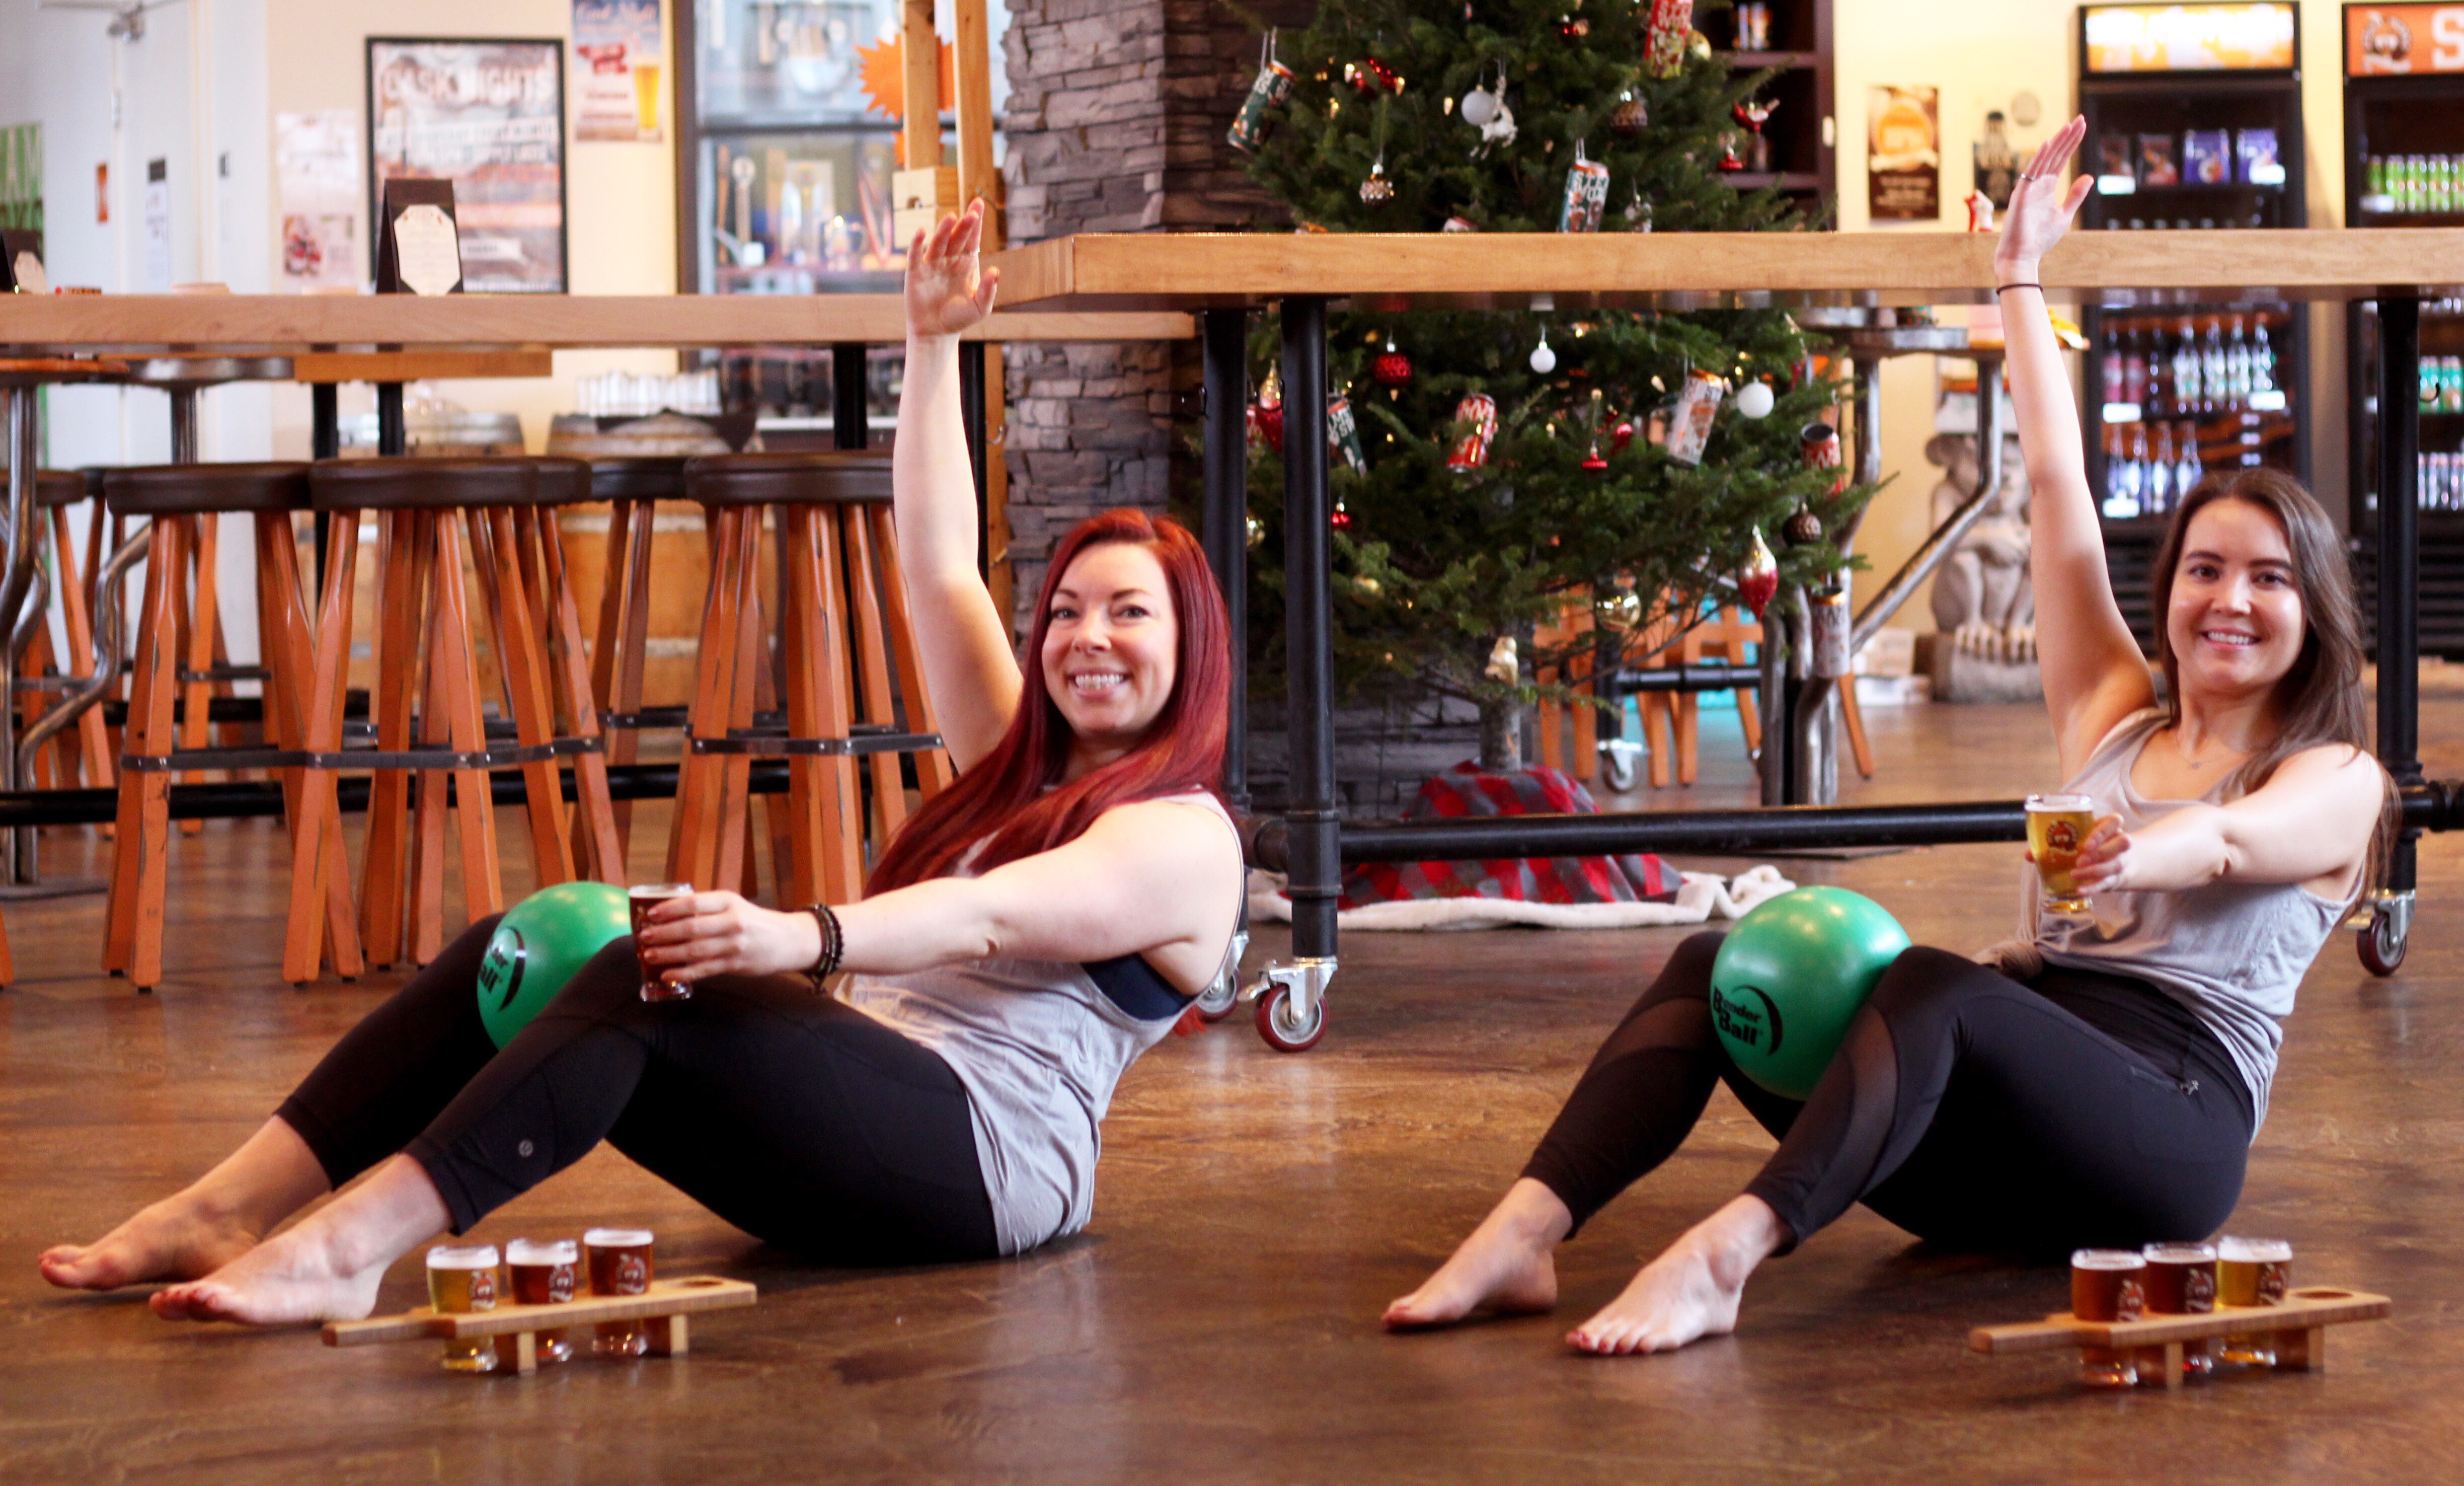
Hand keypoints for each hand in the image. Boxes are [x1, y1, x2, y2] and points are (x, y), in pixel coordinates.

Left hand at [633, 890, 824, 984]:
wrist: (788, 940)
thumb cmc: (753, 921)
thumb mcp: (733, 906)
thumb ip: (706, 910)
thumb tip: (667, 915)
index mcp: (728, 901)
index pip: (693, 904)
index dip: (669, 909)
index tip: (650, 915)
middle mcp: (732, 921)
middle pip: (691, 928)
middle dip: (663, 934)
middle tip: (644, 937)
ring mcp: (734, 945)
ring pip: (695, 950)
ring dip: (668, 954)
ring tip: (648, 956)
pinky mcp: (736, 964)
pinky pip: (704, 970)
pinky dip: (684, 973)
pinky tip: (667, 975)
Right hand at [905, 200, 1000, 338]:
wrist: (936, 333)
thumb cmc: (959, 319)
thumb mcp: (980, 307)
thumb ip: (988, 290)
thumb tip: (996, 271)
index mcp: (965, 264)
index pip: (971, 239)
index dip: (975, 223)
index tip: (979, 204)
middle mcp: (949, 260)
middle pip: (957, 238)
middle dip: (964, 225)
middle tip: (972, 213)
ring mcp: (931, 265)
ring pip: (938, 243)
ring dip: (944, 230)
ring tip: (952, 217)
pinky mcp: (915, 273)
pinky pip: (916, 255)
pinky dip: (917, 243)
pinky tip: (922, 231)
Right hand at [1994, 115, 2091, 281]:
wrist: (2023, 255)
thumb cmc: (2040, 238)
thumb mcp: (2064, 214)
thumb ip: (2075, 195)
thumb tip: (2090, 177)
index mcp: (2047, 187)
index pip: (2061, 159)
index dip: (2071, 143)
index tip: (2081, 127)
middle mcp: (2037, 183)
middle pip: (2055, 154)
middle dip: (2067, 137)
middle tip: (2080, 119)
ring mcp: (2028, 187)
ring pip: (2045, 159)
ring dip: (2057, 142)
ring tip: (2070, 126)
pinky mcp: (2021, 194)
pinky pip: (2030, 172)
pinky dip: (2039, 158)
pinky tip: (2049, 144)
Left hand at [2067, 814, 2132, 892]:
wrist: (2117, 862)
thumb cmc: (2093, 845)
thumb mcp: (2082, 837)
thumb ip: (2061, 841)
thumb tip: (2032, 854)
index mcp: (2111, 827)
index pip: (2115, 821)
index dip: (2102, 831)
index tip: (2086, 844)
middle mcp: (2120, 842)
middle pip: (2123, 842)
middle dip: (2102, 851)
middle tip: (2080, 860)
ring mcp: (2121, 860)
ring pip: (2116, 864)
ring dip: (2094, 870)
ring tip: (2074, 874)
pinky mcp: (2116, 878)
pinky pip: (2107, 882)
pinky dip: (2093, 888)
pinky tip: (2080, 890)